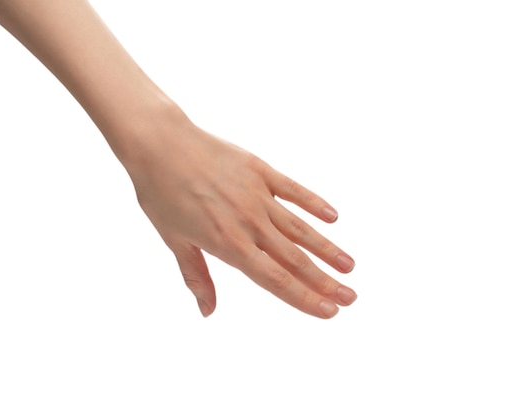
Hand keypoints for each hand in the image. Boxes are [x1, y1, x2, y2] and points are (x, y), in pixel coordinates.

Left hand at [125, 117, 355, 318]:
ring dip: (327, 248)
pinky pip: (293, 190)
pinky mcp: (259, 170)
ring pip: (300, 228)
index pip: (275, 280)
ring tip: (350, 266)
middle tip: (351, 297)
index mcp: (228, 244)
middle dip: (325, 282)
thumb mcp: (174, 240)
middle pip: (295, 258)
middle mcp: (249, 222)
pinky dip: (314, 203)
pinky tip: (333, 217)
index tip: (329, 312)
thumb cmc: (160, 193)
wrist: (159, 144)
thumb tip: (207, 312)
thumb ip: (196, 276)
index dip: (304, 298)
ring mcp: (257, 194)